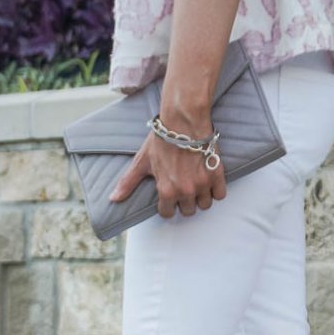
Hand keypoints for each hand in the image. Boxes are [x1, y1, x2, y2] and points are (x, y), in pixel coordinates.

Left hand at [108, 116, 226, 219]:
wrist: (183, 121)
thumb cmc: (162, 140)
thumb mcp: (142, 162)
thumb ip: (128, 183)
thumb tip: (113, 199)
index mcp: (166, 191)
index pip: (168, 213)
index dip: (168, 205)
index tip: (169, 195)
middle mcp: (185, 191)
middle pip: (188, 211)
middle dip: (185, 201)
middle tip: (184, 186)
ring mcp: (202, 184)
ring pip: (205, 205)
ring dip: (201, 197)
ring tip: (196, 183)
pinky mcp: (216, 175)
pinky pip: (220, 195)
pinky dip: (216, 190)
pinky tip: (208, 179)